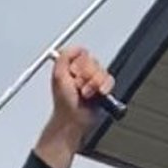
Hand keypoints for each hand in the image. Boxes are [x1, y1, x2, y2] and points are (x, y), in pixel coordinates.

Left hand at [36, 44, 117, 167]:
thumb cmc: (64, 104)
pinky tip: (97, 94)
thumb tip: (76, 47)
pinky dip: (104, 87)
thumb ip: (64, 57)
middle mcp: (82, 72)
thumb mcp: (58, 76)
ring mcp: (93, 80)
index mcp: (70, 66)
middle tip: (79, 87)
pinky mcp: (103, 88)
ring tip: (86, 94)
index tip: (73, 74)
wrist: (74, 120)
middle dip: (86, 77)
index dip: (79, 65)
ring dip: (94, 84)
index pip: (82, 54)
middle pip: (93, 62)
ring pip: (102, 71)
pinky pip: (109, 80)